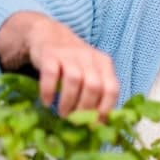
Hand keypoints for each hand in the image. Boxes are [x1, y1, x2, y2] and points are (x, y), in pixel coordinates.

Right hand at [0, 12, 118, 117]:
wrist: (49, 35)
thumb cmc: (73, 62)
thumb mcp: (91, 72)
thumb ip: (97, 93)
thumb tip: (99, 125)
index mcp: (104, 64)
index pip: (112, 88)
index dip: (106, 109)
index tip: (96, 125)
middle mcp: (89, 57)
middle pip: (94, 86)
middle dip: (85, 108)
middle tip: (76, 121)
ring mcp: (70, 54)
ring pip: (74, 80)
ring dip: (68, 102)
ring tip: (63, 114)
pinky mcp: (50, 54)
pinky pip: (51, 74)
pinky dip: (48, 91)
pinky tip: (46, 102)